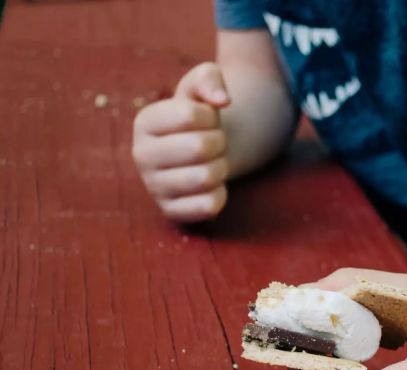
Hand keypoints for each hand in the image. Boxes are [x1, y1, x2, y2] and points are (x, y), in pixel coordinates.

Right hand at [132, 62, 230, 221]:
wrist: (203, 152)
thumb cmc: (201, 116)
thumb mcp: (201, 85)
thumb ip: (210, 78)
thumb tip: (221, 100)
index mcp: (144, 122)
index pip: (189, 115)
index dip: (211, 116)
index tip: (207, 119)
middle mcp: (141, 155)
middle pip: (200, 148)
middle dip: (220, 143)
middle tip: (214, 143)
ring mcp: (153, 187)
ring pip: (206, 178)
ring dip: (221, 168)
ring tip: (212, 162)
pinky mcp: (171, 211)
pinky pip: (209, 206)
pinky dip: (221, 194)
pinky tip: (211, 186)